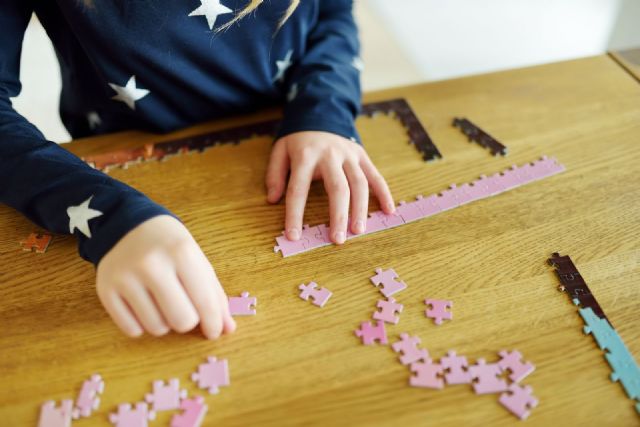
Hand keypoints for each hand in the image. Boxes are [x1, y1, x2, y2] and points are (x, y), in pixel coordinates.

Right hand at [96, 215, 235, 338]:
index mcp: (181, 253)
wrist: (128, 225)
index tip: (214, 332)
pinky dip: (142, 325)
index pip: (204, 303)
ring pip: (157, 328)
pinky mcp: (106, 290)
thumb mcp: (197, 260)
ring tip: (162, 303)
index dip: (213, 323)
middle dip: (188, 321)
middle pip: (181, 321)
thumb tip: (227, 329)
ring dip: (165, 323)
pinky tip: (144, 307)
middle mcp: (152, 265)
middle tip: (185, 310)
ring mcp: (125, 278)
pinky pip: (132, 330)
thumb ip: (214, 294)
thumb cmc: (170, 245)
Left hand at [265, 131, 394, 243]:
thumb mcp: (280, 151)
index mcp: (305, 156)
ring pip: (359, 183)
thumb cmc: (299, 141)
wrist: (321, 113)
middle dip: (338, 215)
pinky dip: (384, 193)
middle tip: (338, 239)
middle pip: (337, 188)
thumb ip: (274, 174)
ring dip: (360, 208)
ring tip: (358, 230)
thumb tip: (272, 200)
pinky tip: (389, 210)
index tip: (293, 236)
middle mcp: (329, 155)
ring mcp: (349, 155)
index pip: (298, 189)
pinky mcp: (362, 155)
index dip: (295, 214)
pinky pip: (375, 176)